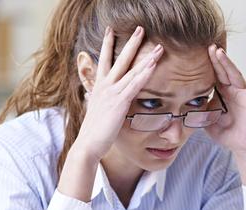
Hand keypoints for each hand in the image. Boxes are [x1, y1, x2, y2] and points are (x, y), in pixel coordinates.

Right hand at [73, 26, 163, 160]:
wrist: (87, 144)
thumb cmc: (93, 132)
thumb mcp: (96, 111)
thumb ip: (100, 101)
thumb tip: (97, 98)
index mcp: (98, 88)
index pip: (104, 61)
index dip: (107, 45)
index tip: (110, 31)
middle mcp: (104, 86)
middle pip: (119, 59)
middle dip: (130, 43)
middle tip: (139, 28)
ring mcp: (112, 93)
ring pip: (131, 70)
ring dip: (146, 57)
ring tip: (158, 46)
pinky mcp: (119, 102)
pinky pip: (135, 84)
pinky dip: (144, 73)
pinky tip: (153, 64)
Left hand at [205, 45, 245, 154]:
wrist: (241, 146)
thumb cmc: (226, 133)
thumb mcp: (206, 120)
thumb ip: (197, 111)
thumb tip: (180, 106)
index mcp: (221, 94)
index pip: (212, 75)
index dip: (206, 65)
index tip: (196, 53)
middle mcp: (231, 90)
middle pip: (222, 71)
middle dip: (214, 59)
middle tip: (206, 45)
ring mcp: (242, 93)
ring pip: (233, 74)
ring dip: (226, 62)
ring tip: (218, 51)